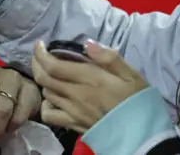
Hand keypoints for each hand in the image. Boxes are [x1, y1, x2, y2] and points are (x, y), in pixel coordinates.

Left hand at [31, 40, 147, 133]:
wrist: (143, 134)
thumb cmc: (137, 101)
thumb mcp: (130, 74)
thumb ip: (108, 57)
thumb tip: (87, 43)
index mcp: (89, 78)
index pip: (53, 66)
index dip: (41, 54)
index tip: (39, 44)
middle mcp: (76, 95)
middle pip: (44, 78)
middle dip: (36, 63)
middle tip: (38, 54)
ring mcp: (72, 112)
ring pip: (46, 93)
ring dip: (42, 80)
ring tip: (48, 72)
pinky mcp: (73, 125)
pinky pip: (49, 115)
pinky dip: (46, 104)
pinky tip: (53, 98)